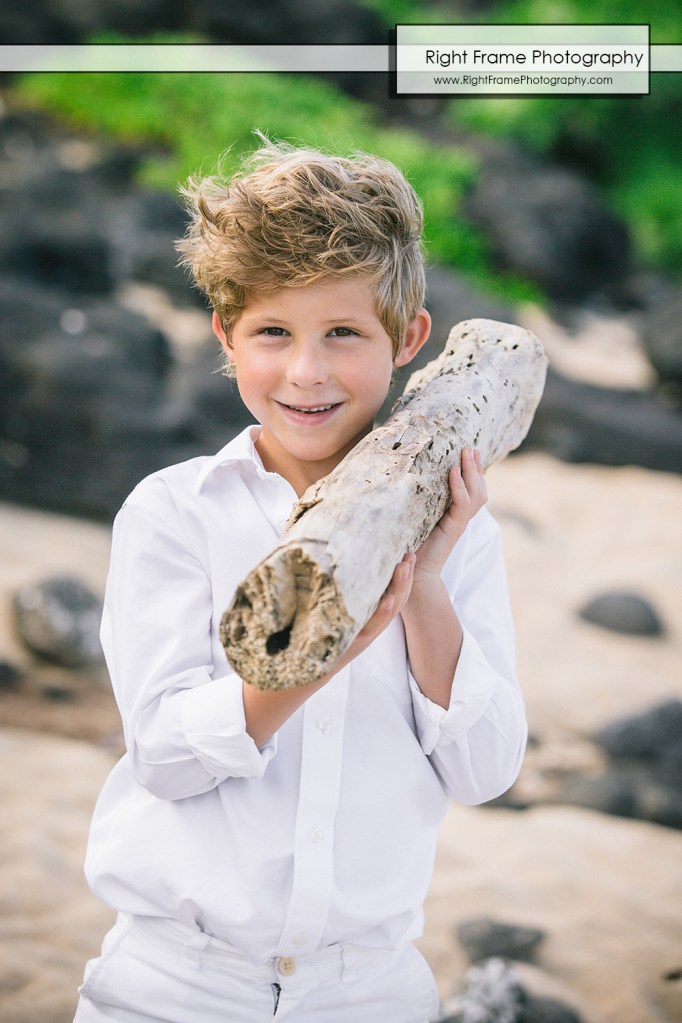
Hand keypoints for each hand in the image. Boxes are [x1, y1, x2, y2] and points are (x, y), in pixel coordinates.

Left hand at [324, 552, 416, 675]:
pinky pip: (373, 626)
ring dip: (399, 588)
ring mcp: (367, 634)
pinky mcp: (356, 641)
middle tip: (411, 555)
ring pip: (390, 609)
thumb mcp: (338, 613)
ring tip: (404, 567)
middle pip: (398, 599)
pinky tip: (388, 599)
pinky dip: (382, 612)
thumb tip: (336, 562)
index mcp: (372, 617)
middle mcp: (374, 625)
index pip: (395, 594)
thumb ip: (344, 594)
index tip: (409, 555)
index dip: (404, 576)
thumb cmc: (323, 638)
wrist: (313, 669)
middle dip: (407, 577)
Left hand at [412, 447, 487, 582]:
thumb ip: (417, 501)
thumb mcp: (415, 517)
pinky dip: (459, 487)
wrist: (413, 574)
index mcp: (454, 514)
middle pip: (478, 488)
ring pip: (475, 494)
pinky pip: (462, 505)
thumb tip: (405, 475)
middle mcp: (460, 517)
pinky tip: (453, 472)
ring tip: (466, 453)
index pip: (471, 489)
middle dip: (476, 467)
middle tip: (471, 447)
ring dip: (471, 472)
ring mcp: (458, 523)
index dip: (473, 471)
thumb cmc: (411, 547)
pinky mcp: (453, 529)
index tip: (470, 450)